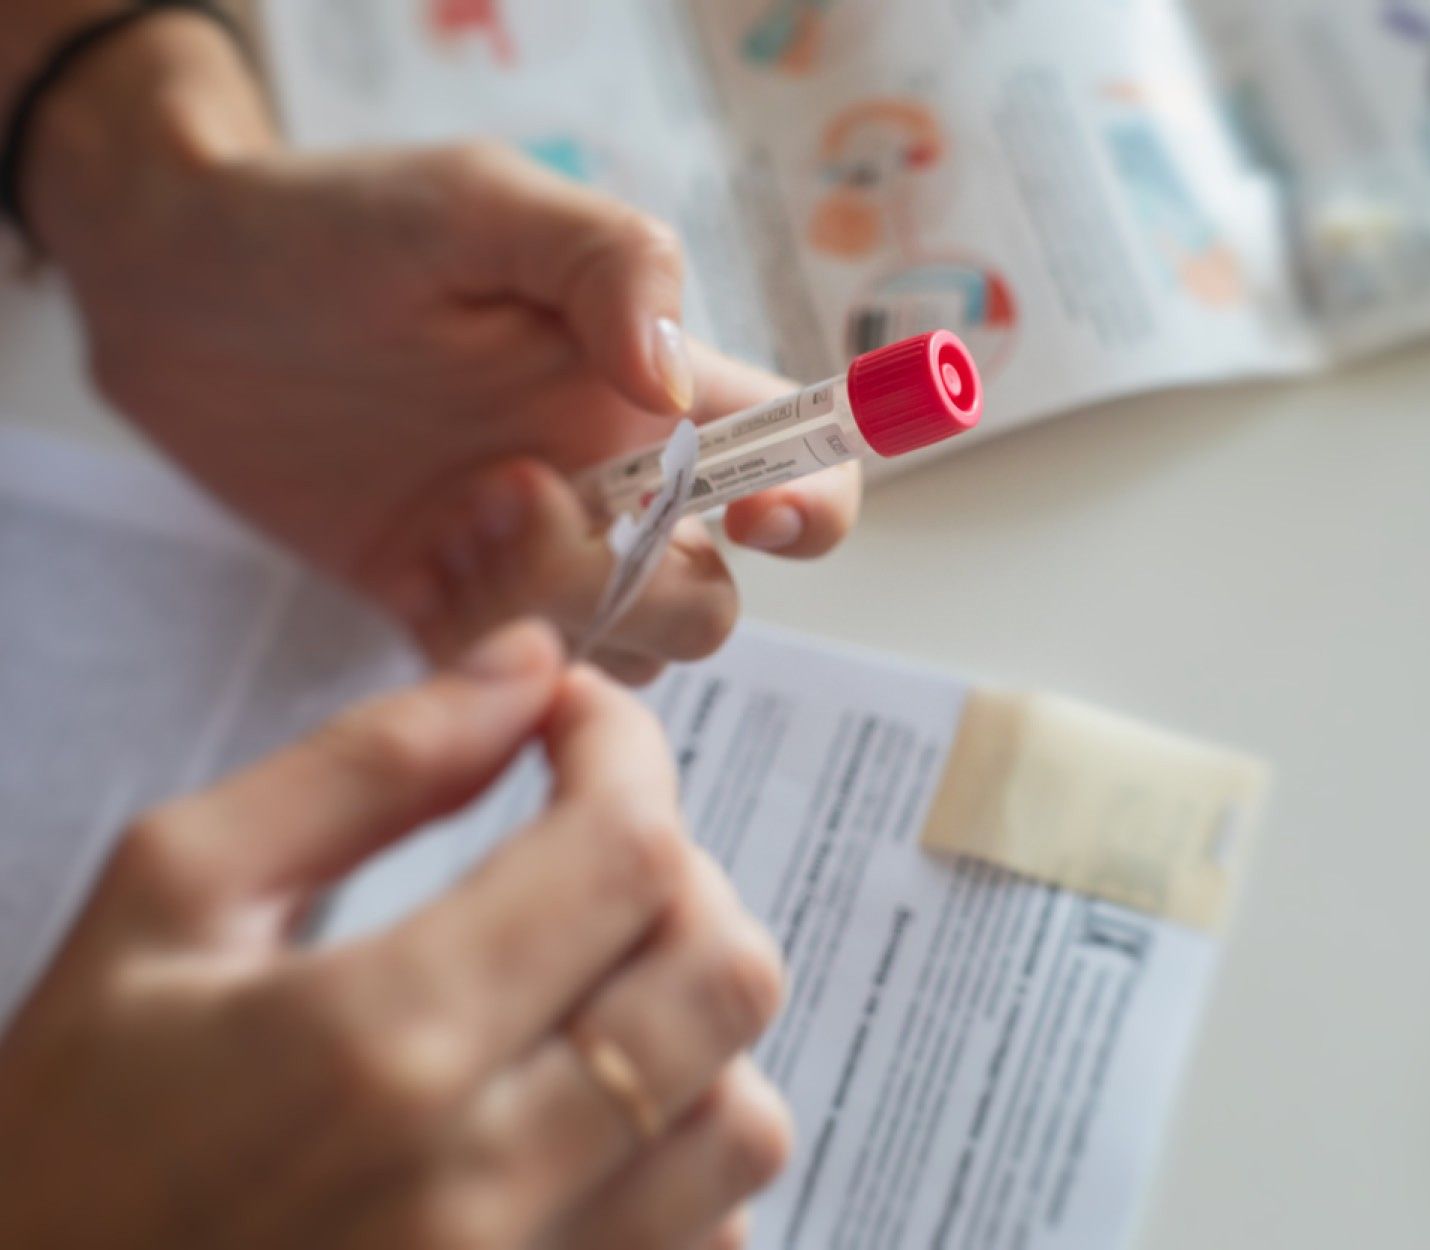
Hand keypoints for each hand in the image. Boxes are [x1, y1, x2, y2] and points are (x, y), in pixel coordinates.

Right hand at [0, 623, 789, 1247]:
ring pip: (745, 1115)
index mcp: (378, 1039)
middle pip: (722, 973)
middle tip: (587, 846)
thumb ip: (363, 770)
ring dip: (693, 1018)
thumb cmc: (73, 1132)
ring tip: (592, 983)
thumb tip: (525, 667)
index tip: (581, 721)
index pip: (627, 851)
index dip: (628, 750)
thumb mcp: (169, 903)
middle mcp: (484, 1179)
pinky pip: (713, 1236)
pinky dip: (680, 1148)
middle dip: (678, 870)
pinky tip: (586, 1109)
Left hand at [24, 13, 859, 676]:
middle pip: (711, 596)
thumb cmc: (337, 221)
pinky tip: (412, 566)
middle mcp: (612, 480)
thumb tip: (679, 382)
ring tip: (449, 518)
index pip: (798, 460)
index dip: (812, 505)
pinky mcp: (448, 607)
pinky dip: (480, 657)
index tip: (755, 518)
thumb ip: (611, 264)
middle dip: (645, 585)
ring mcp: (532, 554)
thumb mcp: (484, 203)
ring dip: (550, 614)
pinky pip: (510, 682)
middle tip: (521, 493)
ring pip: (619, 654)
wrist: (174, 291)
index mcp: (654, 386)